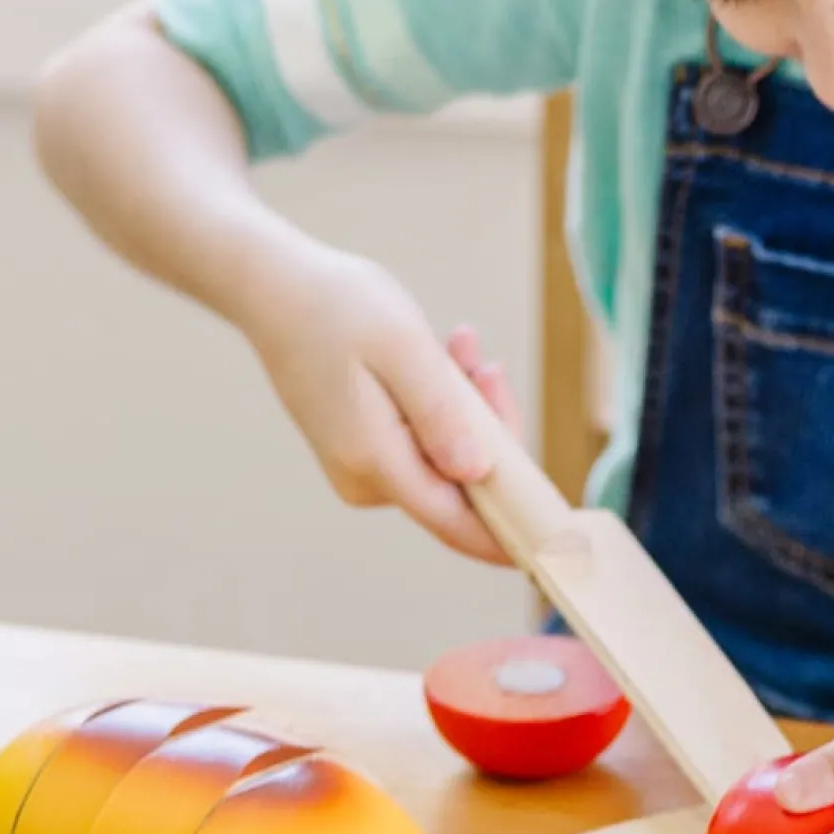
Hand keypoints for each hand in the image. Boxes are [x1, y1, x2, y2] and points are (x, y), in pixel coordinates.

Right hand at [239, 241, 522, 562]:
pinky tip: (442, 358)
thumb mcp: (404, 351)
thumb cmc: (336, 309)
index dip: (510, 536)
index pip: (456, 523)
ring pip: (447, 458)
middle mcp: (367, 479)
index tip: (560, 544)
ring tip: (460, 346)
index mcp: (376, 461)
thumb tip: (479, 474)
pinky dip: (442, 405)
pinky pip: (425, 442)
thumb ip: (443, 416)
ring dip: (467, 408)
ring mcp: (363, 468)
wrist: (273, 289)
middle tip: (486, 365)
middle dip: (491, 431)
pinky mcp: (364, 450)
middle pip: (461, 485)